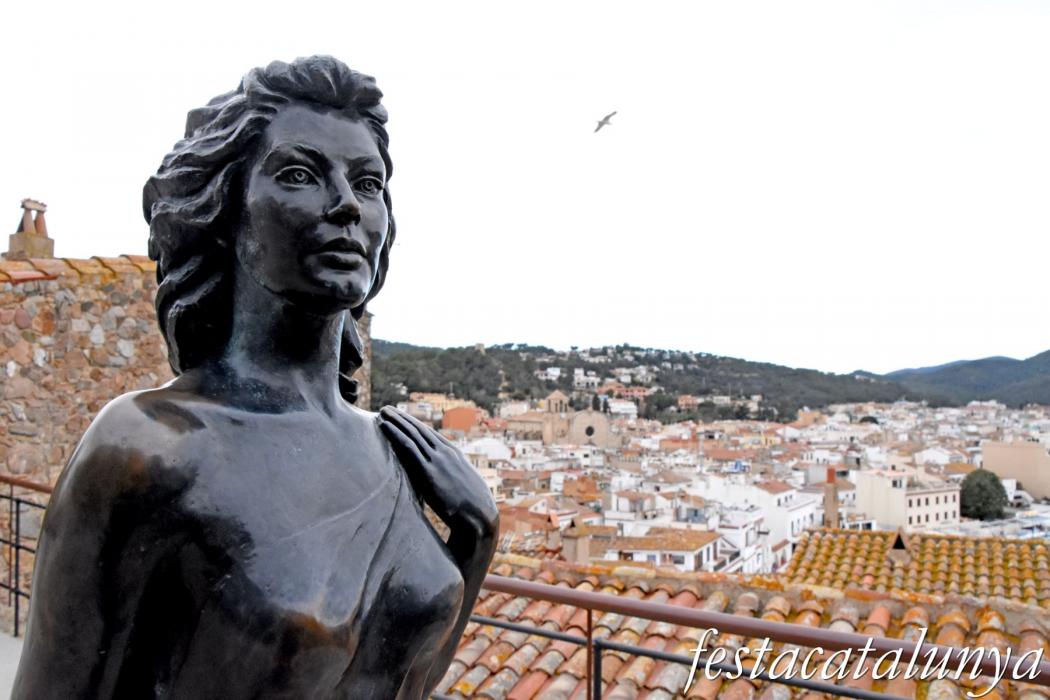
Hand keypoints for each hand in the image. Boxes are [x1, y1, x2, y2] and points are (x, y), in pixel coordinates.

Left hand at [379, 407, 497, 540]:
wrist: (479, 516)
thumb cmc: (473, 507)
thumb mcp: (465, 486)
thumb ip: (453, 478)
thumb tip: (446, 482)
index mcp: (454, 454)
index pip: (430, 434)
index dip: (414, 425)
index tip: (401, 418)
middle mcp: (445, 452)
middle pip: (419, 430)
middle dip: (402, 418)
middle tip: (387, 409)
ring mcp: (437, 460)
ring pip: (412, 434)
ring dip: (396, 421)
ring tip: (382, 413)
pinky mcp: (428, 472)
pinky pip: (408, 447)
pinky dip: (395, 434)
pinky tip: (384, 427)